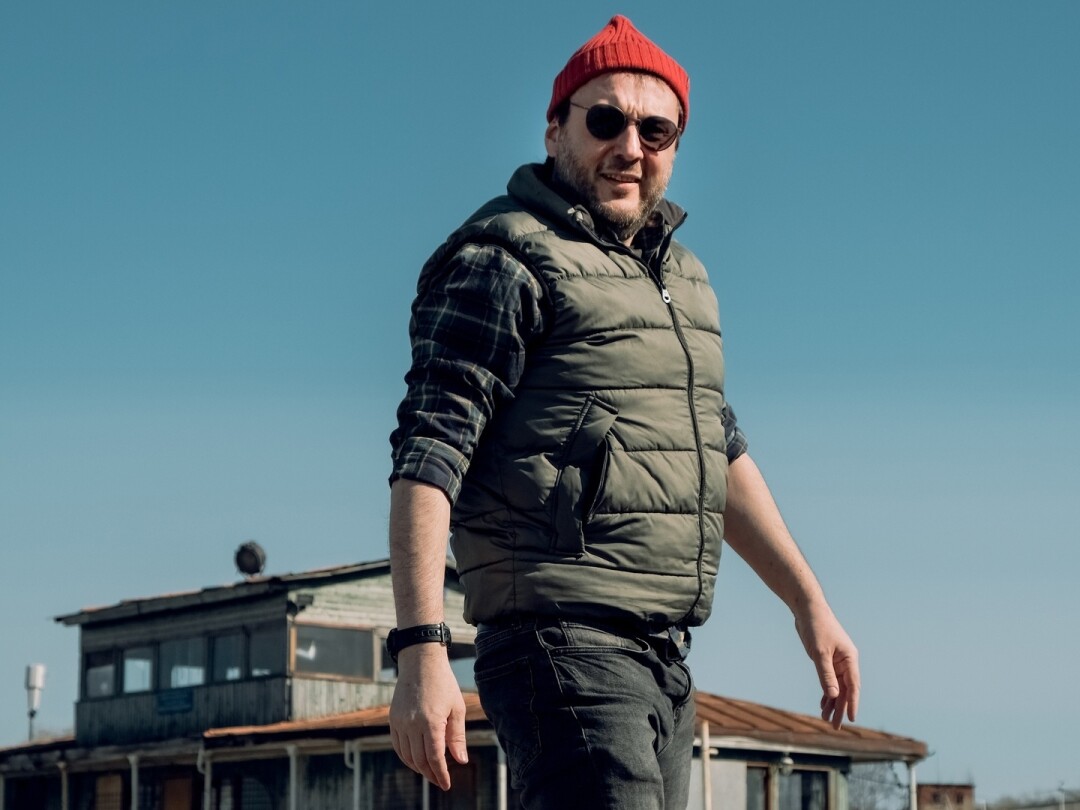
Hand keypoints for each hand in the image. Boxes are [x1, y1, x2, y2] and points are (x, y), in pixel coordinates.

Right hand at [388, 645, 468, 789]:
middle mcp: (412, 724)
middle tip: (440, 780)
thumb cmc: (443, 683)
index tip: (447, 784)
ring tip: (430, 771)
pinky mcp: (393, 719)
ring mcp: (400, 722)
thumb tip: (461, 761)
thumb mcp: (456, 708)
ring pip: (407, 756)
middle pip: (420, 760)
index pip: (435, 758)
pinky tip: (416, 759)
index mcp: (431, 722)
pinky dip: (406, 757)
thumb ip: (457, 737)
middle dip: (431, 774)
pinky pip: (398, 745)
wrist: (420, 662)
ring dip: (418, 768)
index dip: (441, 774)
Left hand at [794, 603, 859, 729]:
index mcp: (850, 659)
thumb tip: (833, 696)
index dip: (852, 703)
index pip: (853, 686)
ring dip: (831, 703)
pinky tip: (822, 704)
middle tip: (835, 726)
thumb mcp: (820, 653)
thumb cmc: (816, 627)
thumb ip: (826, 674)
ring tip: (826, 719)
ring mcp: (836, 661)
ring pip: (836, 687)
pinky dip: (825, 692)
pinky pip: (829, 680)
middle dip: (840, 708)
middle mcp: (846, 662)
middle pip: (845, 690)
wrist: (807, 609)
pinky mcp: (826, 660)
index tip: (851, 718)